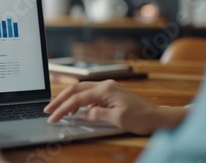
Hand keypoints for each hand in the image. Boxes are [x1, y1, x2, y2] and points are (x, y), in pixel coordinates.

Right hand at [44, 80, 187, 134]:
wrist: (158, 116)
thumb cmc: (142, 118)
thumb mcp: (118, 119)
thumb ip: (97, 115)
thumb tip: (84, 114)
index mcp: (105, 90)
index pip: (78, 99)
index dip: (63, 108)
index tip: (53, 117)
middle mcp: (105, 85)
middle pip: (75, 89)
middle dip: (60, 99)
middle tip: (48, 110)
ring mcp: (107, 87)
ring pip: (80, 89)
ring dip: (67, 99)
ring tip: (57, 109)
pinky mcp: (109, 92)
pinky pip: (88, 93)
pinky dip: (78, 100)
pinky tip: (75, 108)